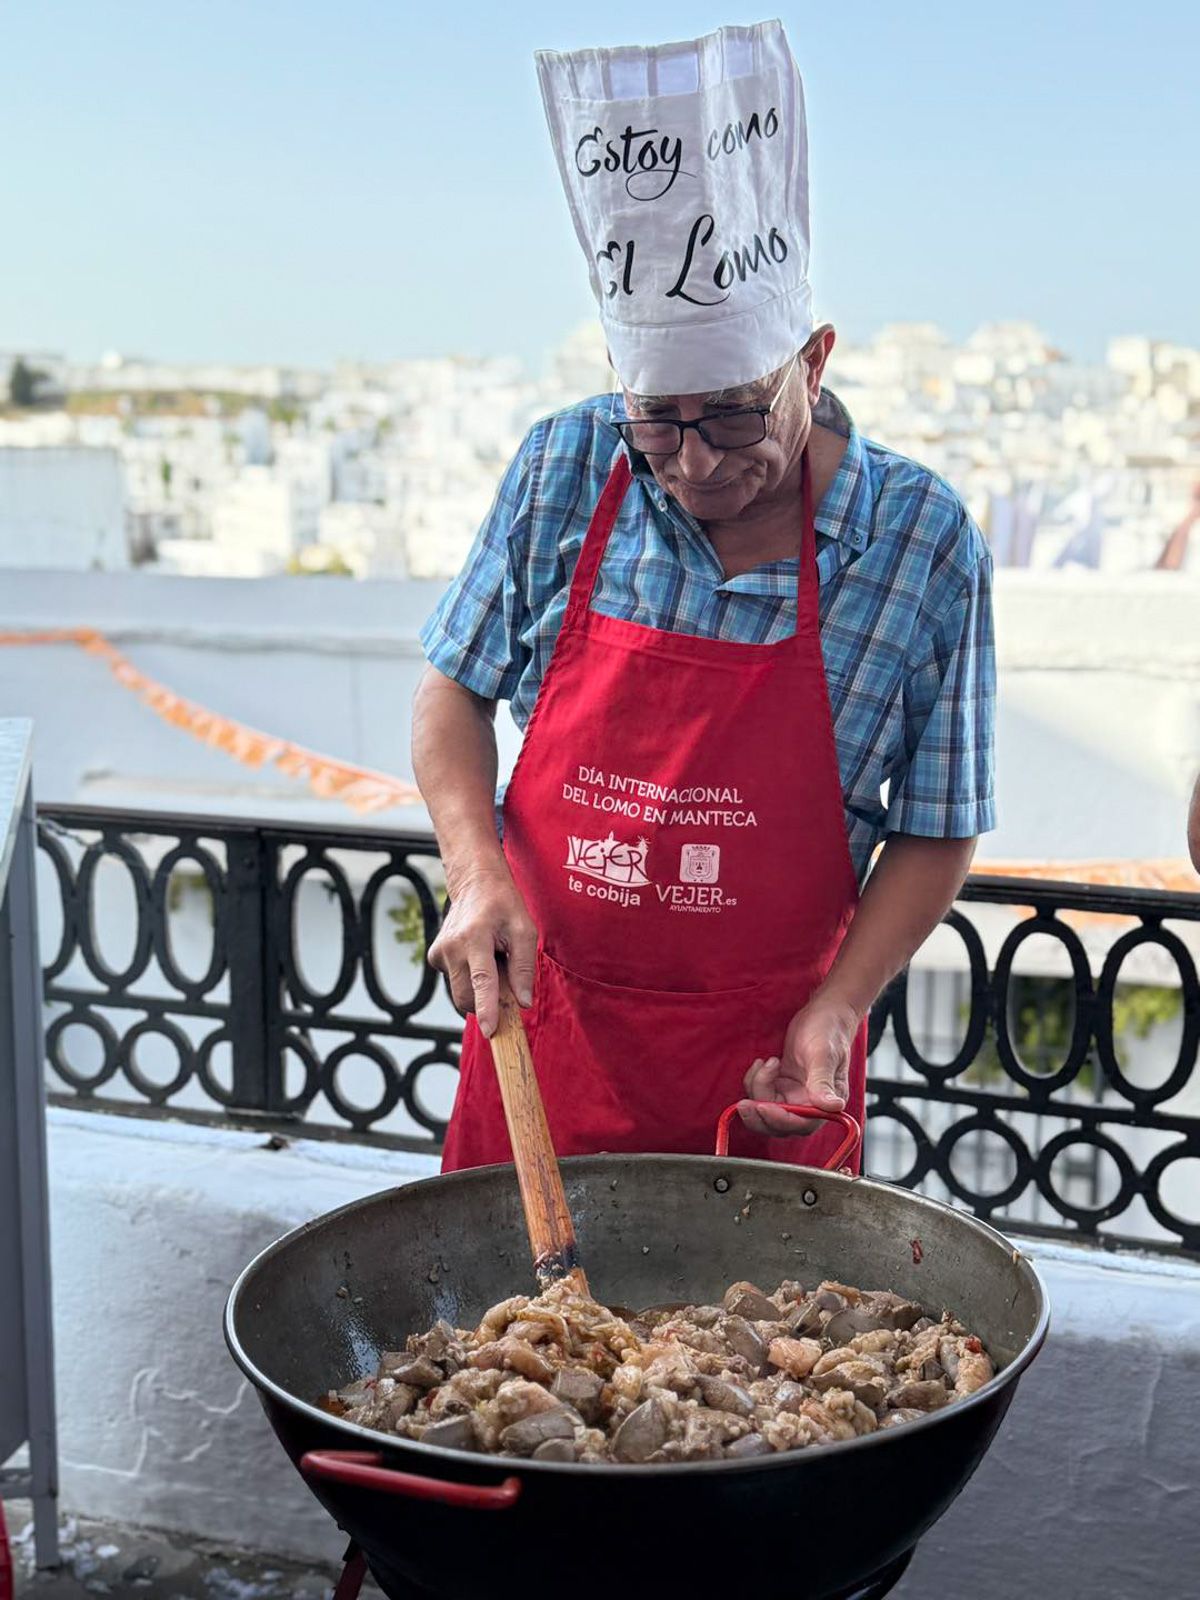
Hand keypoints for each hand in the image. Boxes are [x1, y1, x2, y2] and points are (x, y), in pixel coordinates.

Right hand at [427, 868, 536, 1037]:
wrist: (475, 883)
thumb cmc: (504, 906)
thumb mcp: (525, 930)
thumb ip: (524, 967)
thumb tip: (522, 1002)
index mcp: (475, 937)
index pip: (482, 980)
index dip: (487, 1008)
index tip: (490, 1031)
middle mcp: (452, 946)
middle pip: (466, 996)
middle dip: (486, 1002)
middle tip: (505, 976)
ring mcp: (439, 952)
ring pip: (461, 991)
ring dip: (479, 986)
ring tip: (491, 957)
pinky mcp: (434, 957)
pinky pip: (456, 981)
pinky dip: (470, 976)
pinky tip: (478, 955)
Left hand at [737, 994, 860, 1137]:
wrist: (824, 1012)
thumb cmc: (829, 1029)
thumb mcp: (824, 1053)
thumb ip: (823, 1081)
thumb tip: (831, 1106)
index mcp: (826, 1102)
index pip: (801, 1123)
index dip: (779, 1120)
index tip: (762, 1107)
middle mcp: (810, 1103)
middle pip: (779, 1124)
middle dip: (759, 1115)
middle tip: (743, 1103)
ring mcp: (794, 1095)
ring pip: (766, 1108)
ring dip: (757, 1088)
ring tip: (765, 1063)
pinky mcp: (782, 1085)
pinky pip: (761, 1094)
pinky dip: (755, 1081)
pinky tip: (762, 1063)